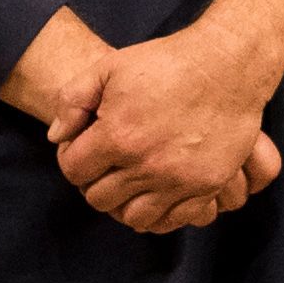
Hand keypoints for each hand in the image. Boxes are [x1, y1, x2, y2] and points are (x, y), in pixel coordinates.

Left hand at [48, 0, 283, 235]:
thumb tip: (57, 138)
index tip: (84, 149)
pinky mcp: (206, 185)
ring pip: (134, 218)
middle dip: (95, 182)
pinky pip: (173, 220)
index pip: (74, 171)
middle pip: (100, 199)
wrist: (226, 65)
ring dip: (126, 202)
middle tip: (106, 165)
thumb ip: (72, 101)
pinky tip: (157, 192)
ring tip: (131, 181)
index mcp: (117, 136)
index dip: (73, 160)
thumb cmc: (166, 63)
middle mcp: (146, 165)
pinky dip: (160, 213)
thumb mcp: (109, 68)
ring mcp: (179, 180)